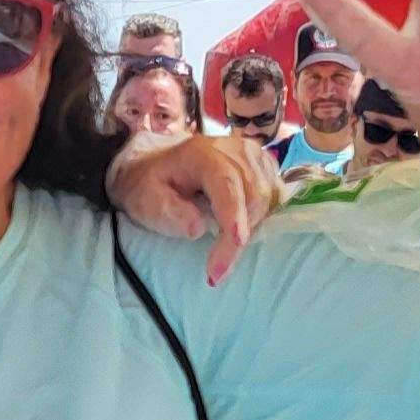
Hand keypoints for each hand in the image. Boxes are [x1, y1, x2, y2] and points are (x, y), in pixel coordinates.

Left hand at [108, 132, 278, 284]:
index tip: (235, 245)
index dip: (234, 218)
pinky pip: (273, 197)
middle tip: (216, 270)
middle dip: (237, 237)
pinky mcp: (265, 166)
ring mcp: (254, 155)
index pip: (227, 186)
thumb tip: (197, 229)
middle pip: (252, 197)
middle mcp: (235, 149)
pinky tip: (236, 227)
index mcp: (202, 153)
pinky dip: (258, 218)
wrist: (158, 167)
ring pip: (266, 200)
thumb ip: (169, 213)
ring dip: (248, 229)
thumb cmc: (151, 186)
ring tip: (222, 248)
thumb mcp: (147, 201)